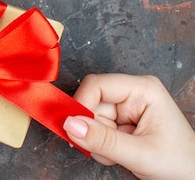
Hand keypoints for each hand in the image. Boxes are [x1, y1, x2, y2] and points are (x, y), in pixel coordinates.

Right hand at [63, 73, 194, 179]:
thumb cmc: (181, 164)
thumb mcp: (141, 154)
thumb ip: (103, 140)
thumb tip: (69, 124)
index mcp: (143, 90)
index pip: (97, 85)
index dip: (81, 105)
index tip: (72, 128)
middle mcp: (132, 94)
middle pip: (91, 103)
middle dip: (93, 131)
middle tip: (105, 151)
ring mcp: (126, 108)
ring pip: (90, 120)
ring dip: (97, 142)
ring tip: (120, 155)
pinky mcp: (121, 122)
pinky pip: (96, 130)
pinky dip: (101, 147)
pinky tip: (119, 154)